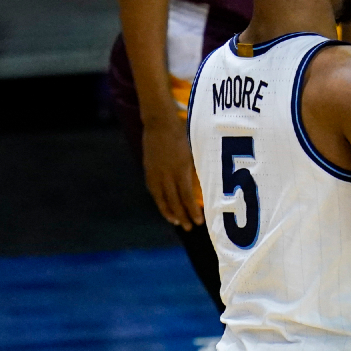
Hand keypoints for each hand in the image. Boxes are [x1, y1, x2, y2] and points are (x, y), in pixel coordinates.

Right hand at [142, 116, 203, 230]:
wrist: (159, 123)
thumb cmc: (182, 135)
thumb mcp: (193, 153)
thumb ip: (195, 170)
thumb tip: (203, 187)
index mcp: (180, 170)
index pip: (186, 197)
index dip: (192, 211)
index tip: (199, 222)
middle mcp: (166, 175)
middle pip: (174, 202)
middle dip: (182, 216)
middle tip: (189, 227)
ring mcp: (155, 173)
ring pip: (161, 199)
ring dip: (169, 212)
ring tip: (176, 221)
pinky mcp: (148, 170)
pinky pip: (154, 191)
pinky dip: (160, 201)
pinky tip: (165, 207)